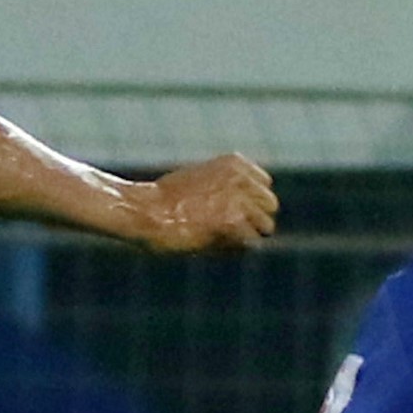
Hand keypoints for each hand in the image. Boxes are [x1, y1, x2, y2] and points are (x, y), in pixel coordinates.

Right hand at [135, 154, 279, 255]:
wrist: (142, 210)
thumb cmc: (163, 200)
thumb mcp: (198, 179)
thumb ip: (225, 187)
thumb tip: (248, 212)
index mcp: (235, 163)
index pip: (264, 185)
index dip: (247, 202)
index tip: (223, 209)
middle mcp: (241, 178)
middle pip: (270, 205)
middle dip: (252, 219)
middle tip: (222, 229)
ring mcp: (238, 201)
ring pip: (265, 227)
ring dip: (244, 236)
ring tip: (215, 237)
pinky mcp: (231, 224)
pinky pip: (249, 244)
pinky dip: (232, 249)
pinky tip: (209, 245)